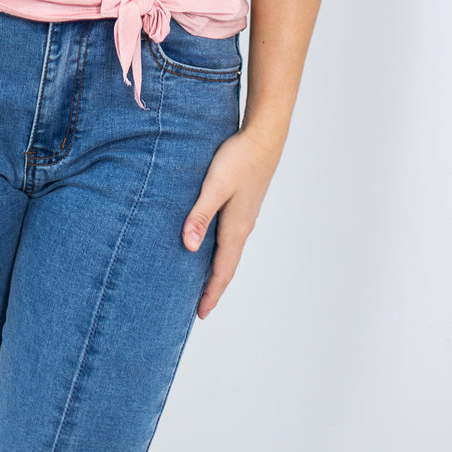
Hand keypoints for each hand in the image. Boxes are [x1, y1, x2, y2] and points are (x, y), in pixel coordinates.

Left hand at [182, 123, 287, 318]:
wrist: (264, 137)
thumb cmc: (238, 159)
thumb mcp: (214, 187)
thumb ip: (200, 215)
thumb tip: (188, 246)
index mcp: (235, 228)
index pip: (222, 270)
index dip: (211, 293)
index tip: (200, 314)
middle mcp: (242, 227)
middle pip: (227, 265)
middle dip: (213, 286)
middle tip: (199, 306)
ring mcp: (245, 216)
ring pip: (229, 250)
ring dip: (217, 268)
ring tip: (203, 280)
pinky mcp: (244, 203)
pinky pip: (230, 236)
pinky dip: (220, 250)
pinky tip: (211, 244)